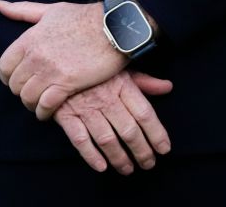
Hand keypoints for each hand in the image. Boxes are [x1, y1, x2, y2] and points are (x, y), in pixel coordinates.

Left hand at [0, 0, 125, 119]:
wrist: (114, 27)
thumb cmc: (83, 17)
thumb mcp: (51, 10)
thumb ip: (22, 10)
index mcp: (30, 38)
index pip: (4, 66)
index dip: (8, 76)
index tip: (18, 79)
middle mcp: (36, 55)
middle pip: (14, 85)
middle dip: (21, 90)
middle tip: (33, 91)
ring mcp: (50, 70)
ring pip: (27, 98)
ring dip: (32, 103)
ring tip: (40, 103)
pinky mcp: (67, 83)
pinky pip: (45, 106)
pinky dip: (44, 112)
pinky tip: (49, 111)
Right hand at [54, 70, 171, 174]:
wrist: (58, 57)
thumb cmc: (93, 64)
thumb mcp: (120, 67)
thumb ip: (144, 81)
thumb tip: (167, 87)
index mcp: (121, 84)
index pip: (144, 113)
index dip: (157, 134)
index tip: (164, 148)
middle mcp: (105, 98)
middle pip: (128, 130)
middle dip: (141, 151)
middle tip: (148, 164)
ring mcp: (85, 107)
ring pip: (107, 139)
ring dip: (119, 158)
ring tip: (128, 169)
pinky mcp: (66, 114)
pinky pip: (79, 139)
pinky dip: (90, 156)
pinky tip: (101, 166)